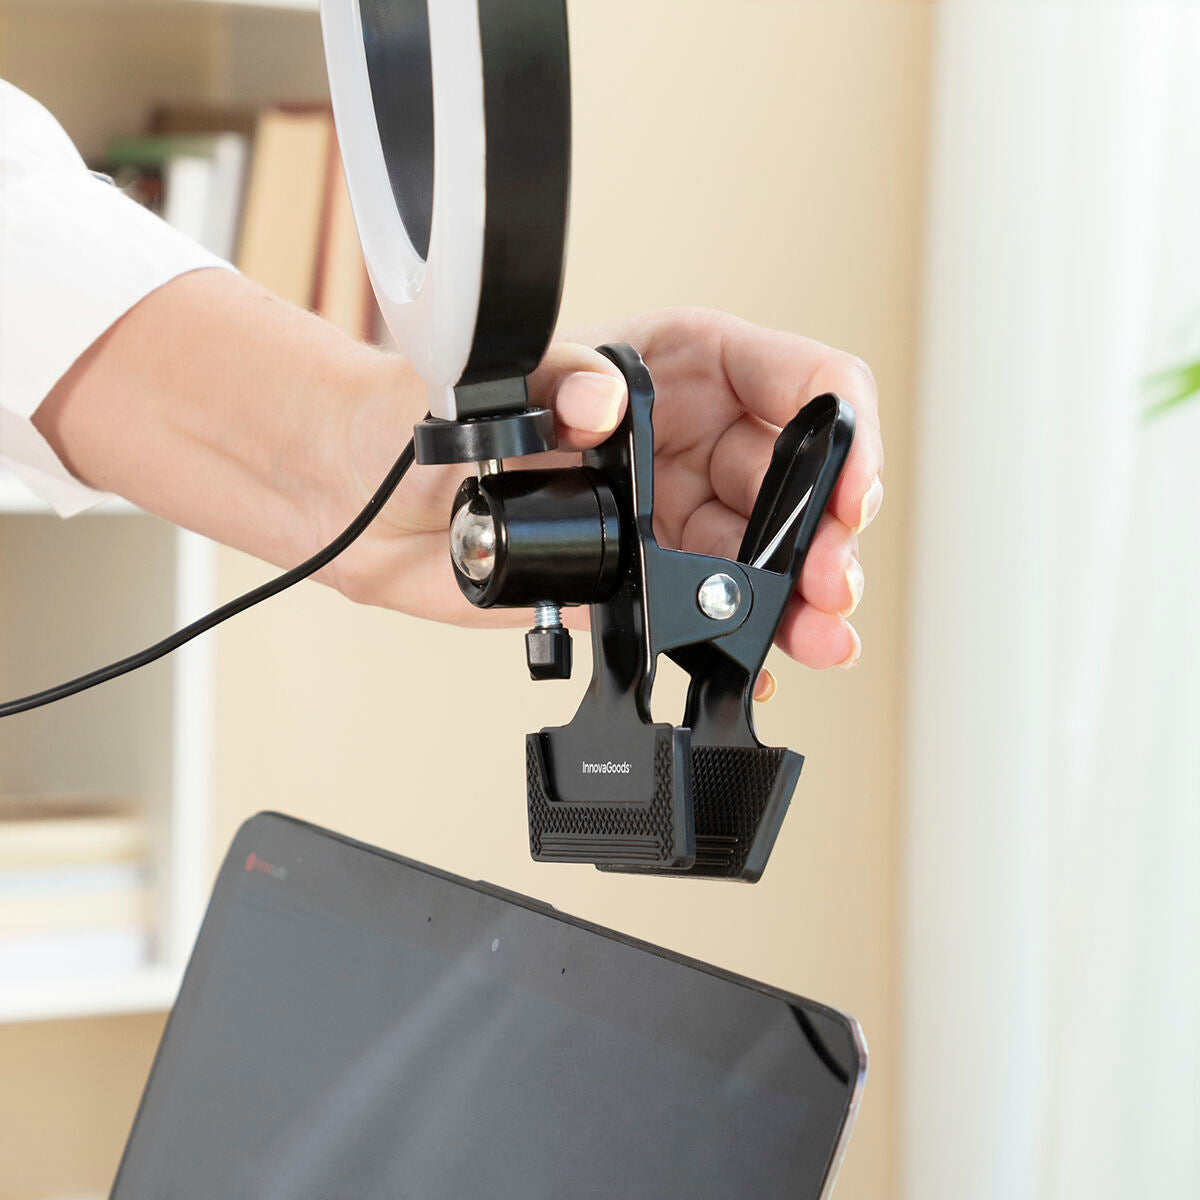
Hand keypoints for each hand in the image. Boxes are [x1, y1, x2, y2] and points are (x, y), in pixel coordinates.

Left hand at [327, 307, 882, 670]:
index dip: (839, 427)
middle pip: (795, 479)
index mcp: (673, 365)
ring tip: (819, 634)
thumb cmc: (420, 417)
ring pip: (763, 554)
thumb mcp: (488, 378)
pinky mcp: (644, 575)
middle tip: (830, 579)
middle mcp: (686, 437)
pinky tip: (763, 664)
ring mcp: (669, 510)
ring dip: (800, 597)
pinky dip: (742, 639)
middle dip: (826, 531)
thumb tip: (600, 399)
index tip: (848, 482)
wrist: (370, 509)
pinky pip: (711, 609)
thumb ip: (552, 383)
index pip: (795, 377)